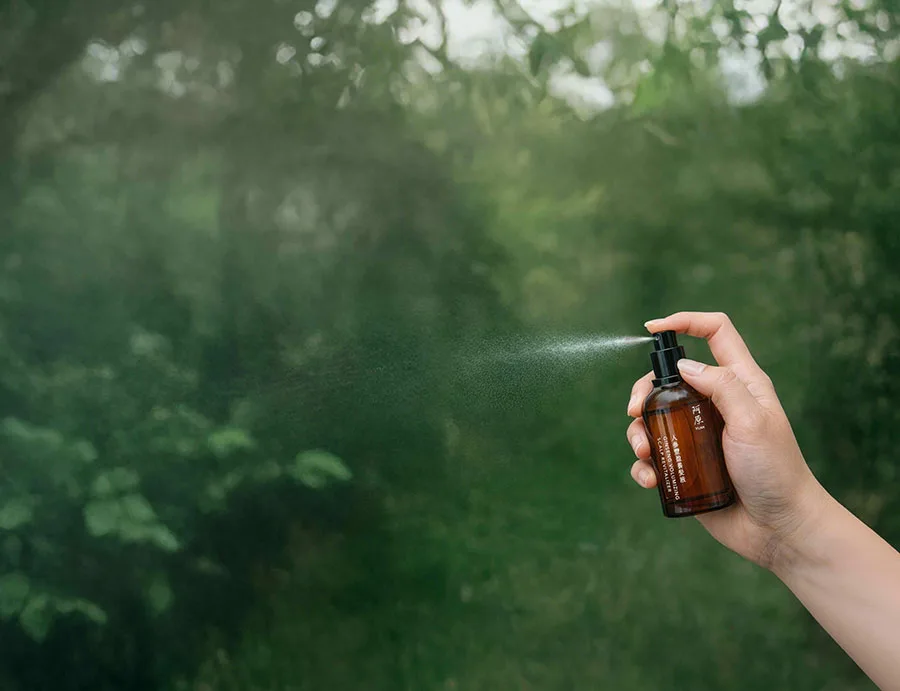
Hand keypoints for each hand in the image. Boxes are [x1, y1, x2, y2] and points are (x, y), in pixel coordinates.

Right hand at [625, 311, 829, 568]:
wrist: (779, 529)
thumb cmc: (776, 472)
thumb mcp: (753, 422)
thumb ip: (722, 387)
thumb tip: (685, 367)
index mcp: (740, 383)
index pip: (715, 333)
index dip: (685, 321)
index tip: (652, 327)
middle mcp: (716, 404)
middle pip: (668, 378)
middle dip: (643, 390)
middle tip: (635, 410)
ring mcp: (699, 435)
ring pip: (654, 418)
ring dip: (638, 432)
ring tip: (645, 453)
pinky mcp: (687, 465)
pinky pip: (654, 457)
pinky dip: (643, 465)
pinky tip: (649, 477)